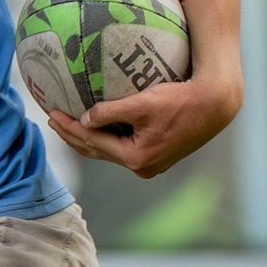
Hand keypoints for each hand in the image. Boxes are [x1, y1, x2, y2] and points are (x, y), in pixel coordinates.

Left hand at [49, 72, 242, 176]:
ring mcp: (150, 164)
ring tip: (68, 124)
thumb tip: (84, 119)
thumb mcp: (143, 103)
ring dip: (87, 139)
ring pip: (109, 152)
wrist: (215, 105)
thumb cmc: (181, 100)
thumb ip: (110, 112)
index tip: (51, 113)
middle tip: (52, 119)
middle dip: (72, 136)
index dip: (69, 128)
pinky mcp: (157, 155)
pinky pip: (122, 147)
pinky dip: (106, 138)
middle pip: (96, 151)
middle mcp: (141, 167)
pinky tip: (96, 125)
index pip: (92, 142)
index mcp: (135, 158)